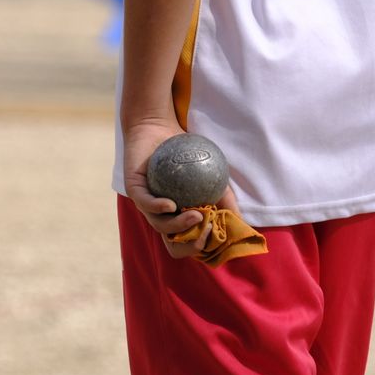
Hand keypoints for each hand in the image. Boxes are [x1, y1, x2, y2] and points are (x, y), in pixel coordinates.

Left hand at [121, 118, 236, 259]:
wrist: (160, 128)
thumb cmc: (187, 154)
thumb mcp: (212, 178)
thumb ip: (224, 199)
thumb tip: (240, 222)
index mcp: (177, 218)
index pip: (188, 243)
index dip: (201, 246)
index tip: (217, 233)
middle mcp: (161, 216)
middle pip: (172, 244)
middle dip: (190, 245)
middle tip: (207, 231)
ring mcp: (146, 204)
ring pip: (160, 225)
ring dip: (178, 225)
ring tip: (196, 215)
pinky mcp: (134, 190)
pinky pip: (145, 203)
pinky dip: (158, 206)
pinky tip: (171, 204)